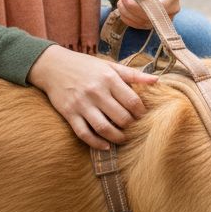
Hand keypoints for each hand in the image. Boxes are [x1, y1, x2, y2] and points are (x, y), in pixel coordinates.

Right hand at [27, 45, 157, 148]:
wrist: (53, 66)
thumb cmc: (86, 66)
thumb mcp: (109, 65)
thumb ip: (133, 74)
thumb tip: (157, 80)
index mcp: (109, 78)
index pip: (132, 100)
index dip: (141, 112)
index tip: (142, 116)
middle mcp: (96, 91)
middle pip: (120, 117)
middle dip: (130, 126)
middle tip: (134, 129)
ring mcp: (81, 104)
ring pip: (103, 128)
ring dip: (116, 138)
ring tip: (123, 139)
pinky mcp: (69, 114)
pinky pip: (84, 133)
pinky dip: (96, 143)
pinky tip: (105, 146)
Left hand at [116, 0, 181, 28]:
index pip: (159, 6)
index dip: (140, 5)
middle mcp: (173, 7)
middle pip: (152, 16)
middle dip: (132, 9)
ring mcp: (166, 17)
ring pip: (145, 22)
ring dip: (128, 14)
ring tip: (121, 1)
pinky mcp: (157, 23)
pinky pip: (141, 26)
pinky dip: (129, 19)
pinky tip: (124, 9)